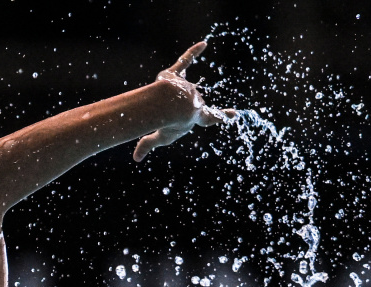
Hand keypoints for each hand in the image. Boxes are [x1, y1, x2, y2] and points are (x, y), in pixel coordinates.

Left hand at [133, 41, 235, 161]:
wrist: (173, 105)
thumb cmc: (169, 124)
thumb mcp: (160, 138)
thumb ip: (147, 145)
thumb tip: (137, 158)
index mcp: (199, 116)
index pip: (212, 118)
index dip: (222, 117)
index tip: (233, 113)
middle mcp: (197, 101)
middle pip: (182, 108)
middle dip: (173, 113)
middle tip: (167, 119)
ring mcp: (188, 88)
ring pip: (171, 94)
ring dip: (164, 102)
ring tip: (163, 107)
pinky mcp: (177, 75)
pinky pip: (186, 61)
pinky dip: (194, 52)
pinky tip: (204, 43)